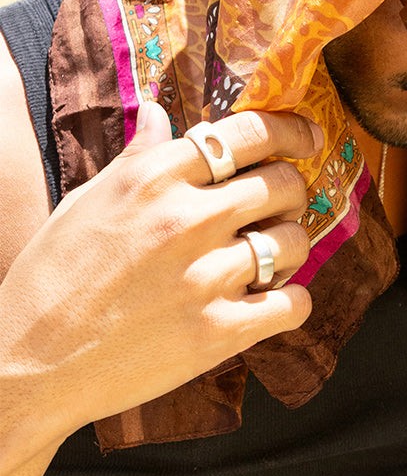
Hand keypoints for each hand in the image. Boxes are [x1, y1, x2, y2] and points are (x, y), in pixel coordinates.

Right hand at [0, 103, 321, 447]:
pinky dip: (293, 302)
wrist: (30, 363)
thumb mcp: (89, 201)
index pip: (248, 133)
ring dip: (290, 248)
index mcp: (153, 178)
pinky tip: (273, 303)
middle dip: (290, 193)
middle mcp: (186, 219)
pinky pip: (294, 305)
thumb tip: (159, 112)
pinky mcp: (219, 332)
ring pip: (294, 242)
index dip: (289, 130)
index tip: (306, 136)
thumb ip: (137, 155)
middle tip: (279, 210)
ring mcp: (206, 277)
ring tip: (267, 260)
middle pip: (282, 184)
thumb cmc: (53, 279)